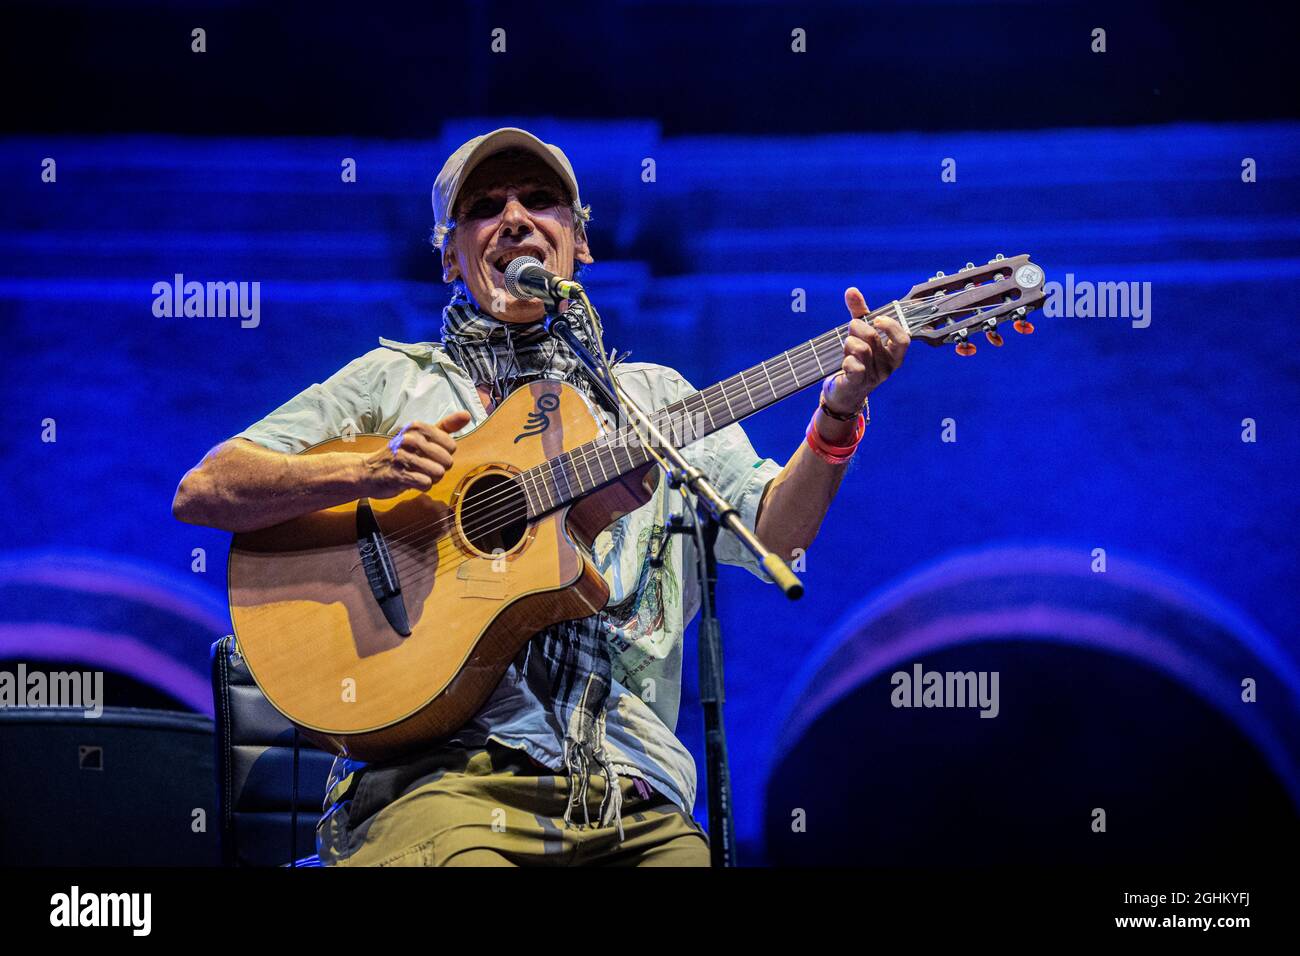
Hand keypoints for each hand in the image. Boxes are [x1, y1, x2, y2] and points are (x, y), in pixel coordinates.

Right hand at [360, 411, 471, 497]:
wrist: (369, 471)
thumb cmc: (401, 453)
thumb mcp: (422, 435)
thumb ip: (446, 426)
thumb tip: (467, 415)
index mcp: (417, 427)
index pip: (451, 445)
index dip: (445, 454)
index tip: (432, 454)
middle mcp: (409, 439)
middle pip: (447, 460)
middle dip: (440, 468)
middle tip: (425, 466)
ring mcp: (402, 457)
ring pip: (438, 473)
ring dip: (432, 478)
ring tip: (419, 473)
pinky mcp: (398, 474)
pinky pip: (426, 483)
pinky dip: (423, 486)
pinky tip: (413, 481)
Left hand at [821, 287, 910, 415]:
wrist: (844, 391)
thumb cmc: (857, 359)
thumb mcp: (860, 335)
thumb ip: (859, 313)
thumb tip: (851, 290)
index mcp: (894, 354)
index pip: (903, 339)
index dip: (890, 326)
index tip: (876, 319)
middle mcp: (888, 366)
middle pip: (872, 337)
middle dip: (856, 327)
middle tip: (850, 331)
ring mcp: (874, 377)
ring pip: (860, 348)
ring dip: (848, 343)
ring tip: (846, 348)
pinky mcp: (858, 384)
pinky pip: (854, 366)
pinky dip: (846, 359)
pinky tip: (845, 362)